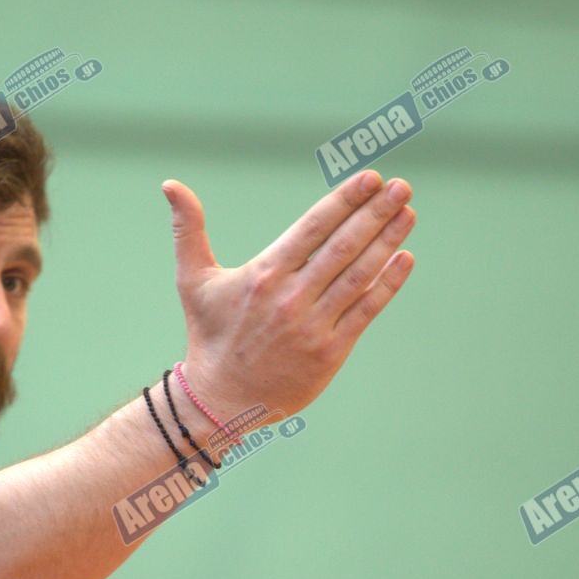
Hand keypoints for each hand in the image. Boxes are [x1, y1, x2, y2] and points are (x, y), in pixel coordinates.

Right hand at [163, 170, 414, 427]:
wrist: (221, 399)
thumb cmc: (209, 335)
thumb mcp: (193, 280)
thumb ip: (188, 230)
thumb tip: (170, 184)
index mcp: (264, 274)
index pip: (313, 228)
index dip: (344, 201)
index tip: (370, 178)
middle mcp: (291, 297)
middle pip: (342, 246)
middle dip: (375, 213)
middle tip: (400, 186)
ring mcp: (313, 325)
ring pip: (358, 274)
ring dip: (387, 241)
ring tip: (408, 212)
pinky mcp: (330, 352)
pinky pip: (365, 311)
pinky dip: (387, 284)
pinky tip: (405, 258)